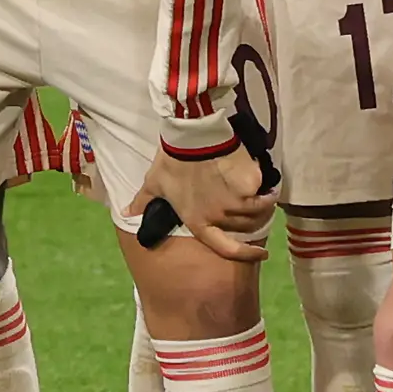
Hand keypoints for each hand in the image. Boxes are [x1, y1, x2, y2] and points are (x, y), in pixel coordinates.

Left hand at [141, 145, 274, 260]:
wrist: (194, 137)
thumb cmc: (173, 161)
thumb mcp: (155, 183)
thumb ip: (143, 202)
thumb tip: (126, 214)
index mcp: (198, 221)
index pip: (226, 248)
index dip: (246, 254)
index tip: (262, 253)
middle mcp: (220, 217)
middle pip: (246, 226)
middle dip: (252, 218)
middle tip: (254, 207)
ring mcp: (237, 203)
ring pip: (259, 211)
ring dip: (262, 205)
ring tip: (262, 195)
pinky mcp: (250, 186)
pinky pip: (264, 191)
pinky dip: (266, 188)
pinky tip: (263, 182)